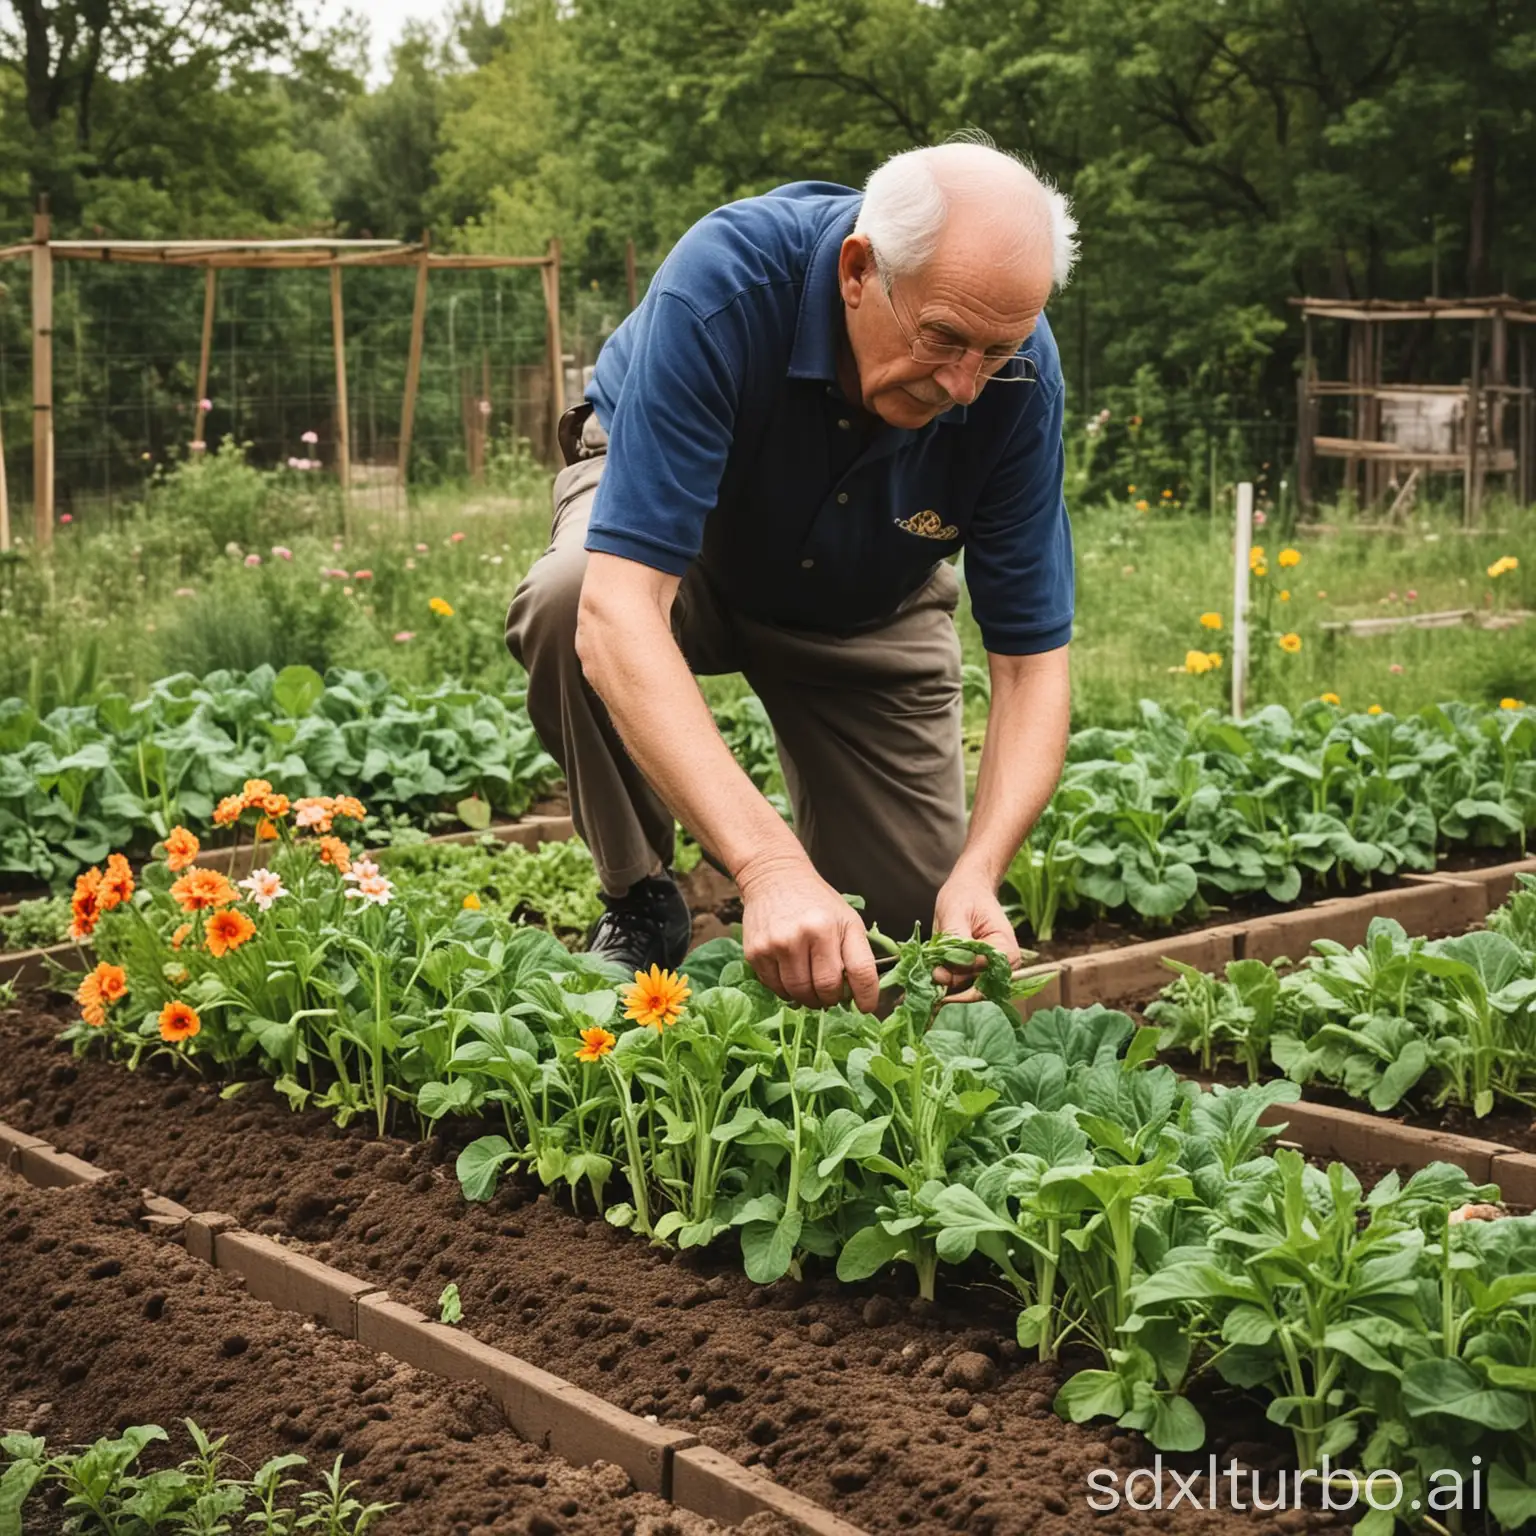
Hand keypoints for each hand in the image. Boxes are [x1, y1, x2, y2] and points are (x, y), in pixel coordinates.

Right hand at [736, 852, 879, 1011]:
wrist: (774, 878)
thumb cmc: (817, 903)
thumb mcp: (847, 919)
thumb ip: (857, 955)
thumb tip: (860, 998)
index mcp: (833, 926)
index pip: (859, 973)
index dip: (867, 997)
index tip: (866, 1007)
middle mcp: (805, 935)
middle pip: (825, 990)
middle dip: (831, 998)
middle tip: (830, 993)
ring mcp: (777, 945)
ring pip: (799, 994)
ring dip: (808, 998)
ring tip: (811, 986)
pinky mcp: (756, 953)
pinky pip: (776, 988)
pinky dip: (787, 990)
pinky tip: (792, 975)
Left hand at [933, 867, 1021, 988]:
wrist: (968, 889)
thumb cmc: (965, 896)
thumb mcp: (955, 913)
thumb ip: (954, 943)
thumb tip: (946, 971)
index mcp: (1006, 952)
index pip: (985, 980)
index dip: (960, 980)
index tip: (937, 973)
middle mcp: (1003, 967)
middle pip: (974, 988)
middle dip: (950, 981)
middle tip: (930, 969)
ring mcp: (990, 971)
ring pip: (965, 987)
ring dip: (946, 979)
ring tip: (932, 963)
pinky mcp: (977, 971)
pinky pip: (961, 981)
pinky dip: (947, 976)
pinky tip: (936, 966)